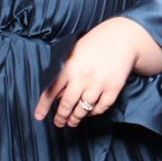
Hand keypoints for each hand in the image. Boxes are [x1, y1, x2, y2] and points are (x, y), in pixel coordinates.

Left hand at [33, 17, 161, 127]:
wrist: (122, 37)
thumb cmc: (95, 44)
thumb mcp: (74, 52)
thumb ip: (65, 71)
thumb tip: (58, 95)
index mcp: (69, 66)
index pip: (51, 91)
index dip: (44, 106)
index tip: (39, 116)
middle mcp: (83, 76)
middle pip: (67, 104)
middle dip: (61, 117)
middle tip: (59, 123)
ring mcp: (99, 83)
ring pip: (83, 109)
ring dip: (76, 118)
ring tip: (72, 122)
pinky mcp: (114, 88)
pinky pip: (101, 107)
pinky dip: (94, 112)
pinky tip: (90, 112)